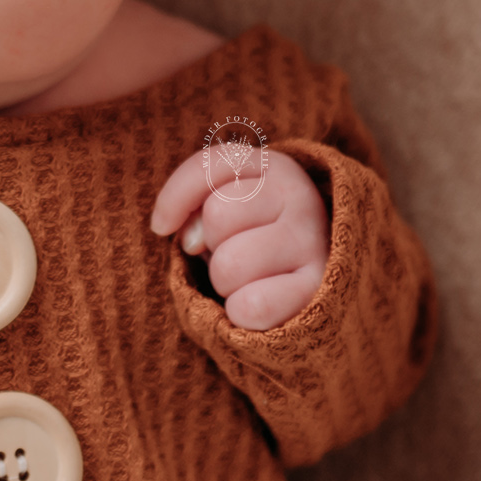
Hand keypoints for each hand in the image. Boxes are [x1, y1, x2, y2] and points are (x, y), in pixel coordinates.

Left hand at [150, 146, 327, 331]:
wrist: (316, 286)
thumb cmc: (255, 239)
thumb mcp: (225, 205)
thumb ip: (195, 202)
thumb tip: (189, 240)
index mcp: (275, 168)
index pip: (209, 167)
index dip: (174, 200)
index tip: (163, 226)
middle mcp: (301, 197)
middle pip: (217, 217)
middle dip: (211, 246)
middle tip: (234, 254)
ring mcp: (313, 243)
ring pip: (229, 265)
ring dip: (225, 283)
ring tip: (250, 279)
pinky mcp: (317, 290)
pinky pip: (251, 306)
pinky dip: (242, 313)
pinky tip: (262, 303)